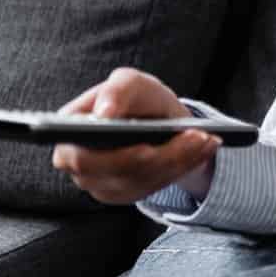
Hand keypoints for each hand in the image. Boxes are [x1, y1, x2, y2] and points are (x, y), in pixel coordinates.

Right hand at [51, 67, 219, 204]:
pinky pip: (155, 186)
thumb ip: (117, 90)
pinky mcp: (124, 193)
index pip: (82, 154)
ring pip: (142, 181)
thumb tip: (105, 113)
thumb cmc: (136, 98)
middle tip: (198, 137)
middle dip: (162, 156)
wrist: (153, 118)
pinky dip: (183, 167)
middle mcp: (77, 165)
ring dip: (180, 159)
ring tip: (207, 139)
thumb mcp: (131, 83)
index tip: (147, 148)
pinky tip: (203, 149)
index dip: (114, 155)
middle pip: (119, 172)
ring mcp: (99, 183)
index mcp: (67, 134)